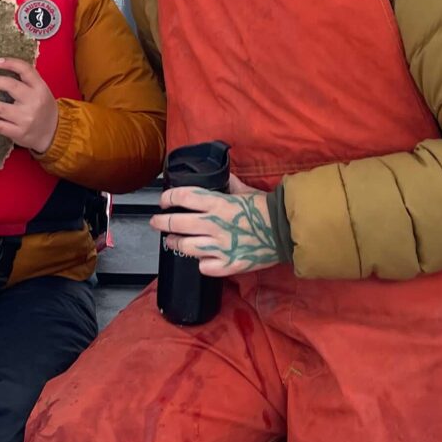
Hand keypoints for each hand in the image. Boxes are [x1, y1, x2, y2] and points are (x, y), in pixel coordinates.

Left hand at [0, 56, 58, 152]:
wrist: (54, 133)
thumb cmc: (43, 108)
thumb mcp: (42, 90)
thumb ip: (27, 80)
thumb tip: (2, 66)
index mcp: (40, 88)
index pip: (26, 70)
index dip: (11, 63)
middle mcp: (34, 101)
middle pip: (11, 87)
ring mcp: (26, 118)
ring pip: (0, 108)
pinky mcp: (18, 133)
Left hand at [149, 176, 281, 276]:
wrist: (286, 231)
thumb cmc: (265, 208)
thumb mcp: (245, 190)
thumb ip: (229, 183)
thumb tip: (220, 175)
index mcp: (217, 203)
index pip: (182, 197)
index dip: (168, 198)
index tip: (163, 201)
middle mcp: (214, 225)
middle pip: (177, 223)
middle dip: (161, 222)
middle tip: (156, 222)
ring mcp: (219, 247)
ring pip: (185, 247)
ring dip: (175, 243)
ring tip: (171, 241)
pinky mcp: (228, 265)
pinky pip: (204, 267)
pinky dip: (201, 263)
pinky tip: (201, 259)